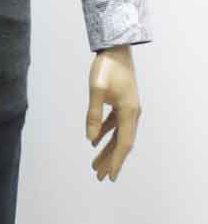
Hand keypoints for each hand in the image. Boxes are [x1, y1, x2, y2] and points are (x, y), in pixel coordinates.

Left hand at [86, 45, 142, 182]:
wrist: (115, 47)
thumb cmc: (106, 67)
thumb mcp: (96, 89)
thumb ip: (93, 114)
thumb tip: (90, 138)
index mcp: (129, 112)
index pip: (123, 144)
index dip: (116, 161)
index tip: (110, 177)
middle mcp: (132, 113)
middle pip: (122, 143)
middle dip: (110, 160)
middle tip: (99, 177)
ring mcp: (128, 107)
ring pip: (118, 135)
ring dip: (107, 149)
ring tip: (95, 164)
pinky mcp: (122, 102)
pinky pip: (115, 123)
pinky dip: (105, 132)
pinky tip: (94, 140)